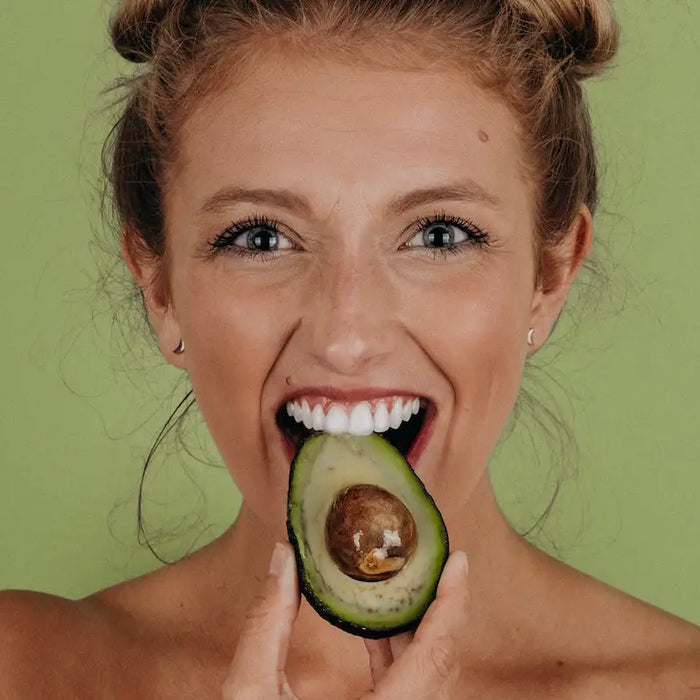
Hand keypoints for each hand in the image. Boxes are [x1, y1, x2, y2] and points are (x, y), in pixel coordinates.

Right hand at [221, 544, 468, 698]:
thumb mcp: (252, 693)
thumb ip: (268, 622)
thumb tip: (284, 558)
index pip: (436, 655)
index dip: (452, 604)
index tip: (458, 561)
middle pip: (440, 662)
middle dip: (438, 606)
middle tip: (430, 560)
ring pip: (429, 677)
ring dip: (419, 628)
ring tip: (404, 583)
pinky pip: (411, 690)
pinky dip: (400, 655)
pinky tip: (376, 628)